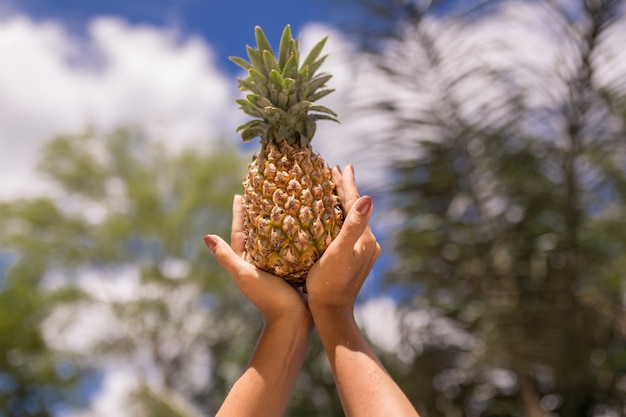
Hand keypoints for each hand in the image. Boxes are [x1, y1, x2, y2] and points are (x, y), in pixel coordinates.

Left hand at [204, 195, 309, 322]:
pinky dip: (293, 235)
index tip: (240, 195)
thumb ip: (226, 257)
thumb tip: (205, 237)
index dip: (238, 213)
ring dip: (277, 223)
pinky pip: (291, 247)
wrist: (293, 320)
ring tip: (282, 205)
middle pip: (257, 232)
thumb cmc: (267, 297)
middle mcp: (260, 262)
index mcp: (246, 261)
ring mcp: (277, 267)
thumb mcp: (244, 274)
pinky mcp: (293, 270)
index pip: (239, 231)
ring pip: (275, 239)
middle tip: (262, 194)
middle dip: (258, 214)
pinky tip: (302, 226)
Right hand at [306, 165, 380, 311]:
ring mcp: (363, 251)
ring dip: (341, 203)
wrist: (332, 313)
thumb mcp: (339, 253)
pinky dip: (339, 218)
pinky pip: (348, 230)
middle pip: (355, 209)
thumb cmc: (329, 284)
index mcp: (365, 238)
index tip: (342, 166)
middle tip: (334, 171)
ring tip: (332, 188)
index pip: (355, 203)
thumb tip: (369, 198)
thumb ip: (353, 225)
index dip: (347, 184)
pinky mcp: (356, 259)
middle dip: (344, 190)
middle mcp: (368, 242)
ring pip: (351, 219)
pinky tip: (331, 217)